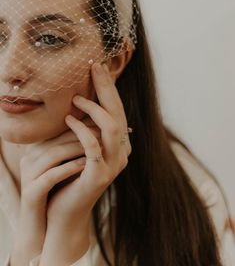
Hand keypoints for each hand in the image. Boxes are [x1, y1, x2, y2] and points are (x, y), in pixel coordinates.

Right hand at [10, 122, 99, 265]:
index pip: (58, 131)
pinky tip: (86, 164)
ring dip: (77, 148)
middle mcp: (29, 159)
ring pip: (53, 154)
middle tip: (102, 133)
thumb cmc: (59, 189)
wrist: (46, 222)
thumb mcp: (64, 164)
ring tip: (98, 146)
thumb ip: (72, 147)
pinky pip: (51, 176)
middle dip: (82, 134)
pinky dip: (69, 168)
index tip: (101, 125)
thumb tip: (97, 127)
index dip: (81, 127)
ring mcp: (28, 175)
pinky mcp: (31, 192)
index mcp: (36, 149)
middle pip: (57, 139)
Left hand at [40, 62, 131, 264]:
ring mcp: (114, 165)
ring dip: (94, 108)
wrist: (65, 210)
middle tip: (94, 67)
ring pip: (112, 127)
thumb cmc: (70, 175)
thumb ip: (87, 128)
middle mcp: (122, 153)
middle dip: (107, 88)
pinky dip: (81, 129)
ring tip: (75, 99)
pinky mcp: (100, 175)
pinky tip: (68, 119)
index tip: (97, 68)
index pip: (117, 111)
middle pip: (118, 113)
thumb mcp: (80, 147)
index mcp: (119, 145)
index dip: (108, 89)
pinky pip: (93, 146)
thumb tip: (81, 100)